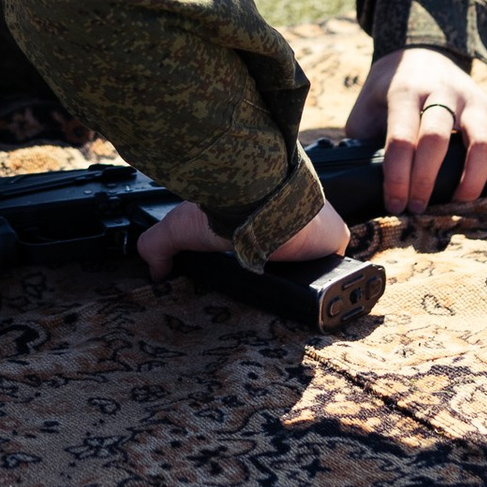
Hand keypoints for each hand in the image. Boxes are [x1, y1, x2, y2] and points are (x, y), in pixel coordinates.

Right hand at [135, 194, 350, 279]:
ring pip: (311, 260)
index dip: (257, 253)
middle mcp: (293, 214)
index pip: (266, 236)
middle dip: (277, 266)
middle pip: (290, 251)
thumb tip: (152, 269)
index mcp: (262, 207)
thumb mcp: (183, 225)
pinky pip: (331, 265)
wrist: (258, 200)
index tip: (245, 269)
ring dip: (299, 271)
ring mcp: (318, 228)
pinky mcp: (334, 240)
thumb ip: (160, 244)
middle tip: (259, 281)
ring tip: (277, 286)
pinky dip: (320, 276)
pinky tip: (302, 283)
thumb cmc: (226, 204)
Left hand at [346, 47, 486, 214]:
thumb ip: (363, 141)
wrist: (418, 54)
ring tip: (457, 201)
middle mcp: (440, 92)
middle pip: (436, 140)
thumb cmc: (387, 93)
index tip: (395, 204)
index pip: (400, 139)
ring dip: (471, 177)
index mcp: (403, 92)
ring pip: (481, 139)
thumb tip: (361, 183)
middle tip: (418, 208)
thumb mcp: (366, 109)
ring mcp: (470, 97)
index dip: (397, 177)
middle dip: (425, 181)